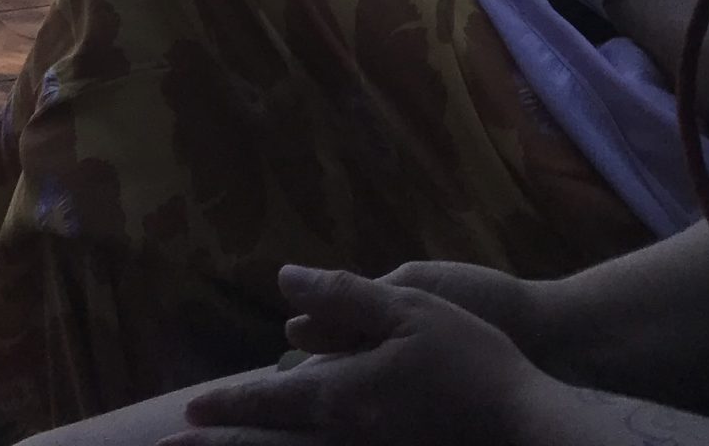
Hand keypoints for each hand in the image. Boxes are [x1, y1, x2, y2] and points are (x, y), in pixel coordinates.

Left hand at [164, 268, 539, 445]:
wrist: (524, 426)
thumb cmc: (469, 359)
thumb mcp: (406, 307)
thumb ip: (342, 295)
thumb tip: (283, 279)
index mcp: (342, 400)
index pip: (267, 402)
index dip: (225, 405)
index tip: (184, 414)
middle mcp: (344, 440)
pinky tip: (285, 443)